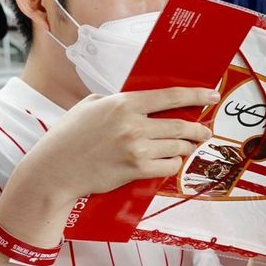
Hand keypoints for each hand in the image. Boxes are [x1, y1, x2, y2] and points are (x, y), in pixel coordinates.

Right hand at [18, 86, 218, 204]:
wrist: (54, 170)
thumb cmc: (69, 137)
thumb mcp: (90, 106)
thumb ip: (116, 100)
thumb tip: (141, 100)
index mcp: (123, 104)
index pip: (169, 96)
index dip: (195, 95)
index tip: (211, 95)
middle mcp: (132, 125)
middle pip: (180, 124)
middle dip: (197, 128)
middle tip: (204, 130)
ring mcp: (135, 149)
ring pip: (177, 146)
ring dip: (185, 147)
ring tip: (187, 146)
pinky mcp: (135, 170)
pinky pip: (168, 167)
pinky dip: (173, 164)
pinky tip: (170, 162)